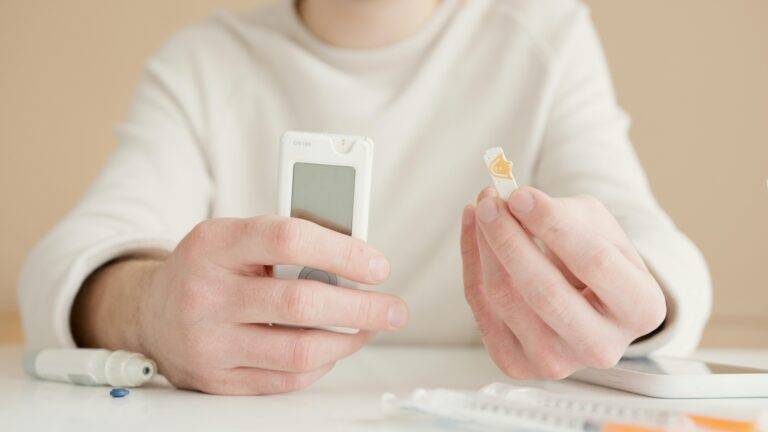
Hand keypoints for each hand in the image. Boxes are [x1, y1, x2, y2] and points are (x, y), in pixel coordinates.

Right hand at [72, 215, 407, 394]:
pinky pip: (285, 381)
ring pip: (298, 351)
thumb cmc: (209, 268)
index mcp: (214, 244)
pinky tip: (333, 348)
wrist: (151, 313)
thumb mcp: (234, 237)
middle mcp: (205, 294)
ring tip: (370, 328)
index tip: (378, 266)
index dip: (342, 251)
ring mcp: (208, 342)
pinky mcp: (217, 380)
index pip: (288, 238)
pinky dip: (321, 366)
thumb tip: (356, 257)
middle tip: (394, 309)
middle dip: (361, 308)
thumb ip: (286, 242)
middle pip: (299, 303)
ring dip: (348, 342)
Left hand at [460, 187, 665, 378]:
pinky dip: (472, 264)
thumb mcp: (599, 227)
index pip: (594, 262)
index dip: (552, 225)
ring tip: (482, 208)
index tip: (520, 194)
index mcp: (641, 309)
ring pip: (506, 299)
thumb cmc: (599, 259)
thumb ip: (564, 214)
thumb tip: (514, 205)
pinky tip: (473, 232)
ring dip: (485, 246)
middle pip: (544, 290)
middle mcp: (602, 346)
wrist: (588, 305)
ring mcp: (558, 364)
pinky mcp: (518, 366)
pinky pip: (482, 309)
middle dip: (509, 238)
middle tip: (489, 201)